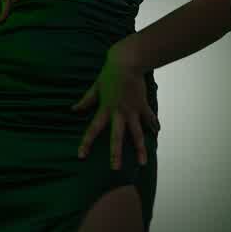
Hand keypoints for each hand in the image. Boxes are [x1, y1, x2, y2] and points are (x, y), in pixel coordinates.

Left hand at [72, 44, 160, 169]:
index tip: (81, 155)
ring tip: (142, 163)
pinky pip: (149, 118)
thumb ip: (86, 100)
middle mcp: (119, 113)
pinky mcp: (143, 105)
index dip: (86, 142)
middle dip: (116, 154)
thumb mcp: (96, 87)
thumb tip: (74, 109)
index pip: (93, 129)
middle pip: (117, 136)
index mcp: (105, 109)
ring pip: (137, 133)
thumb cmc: (109, 73)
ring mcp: (133, 110)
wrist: (128, 62)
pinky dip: (153, 125)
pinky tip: (156, 134)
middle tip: (115, 169)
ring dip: (140, 149)